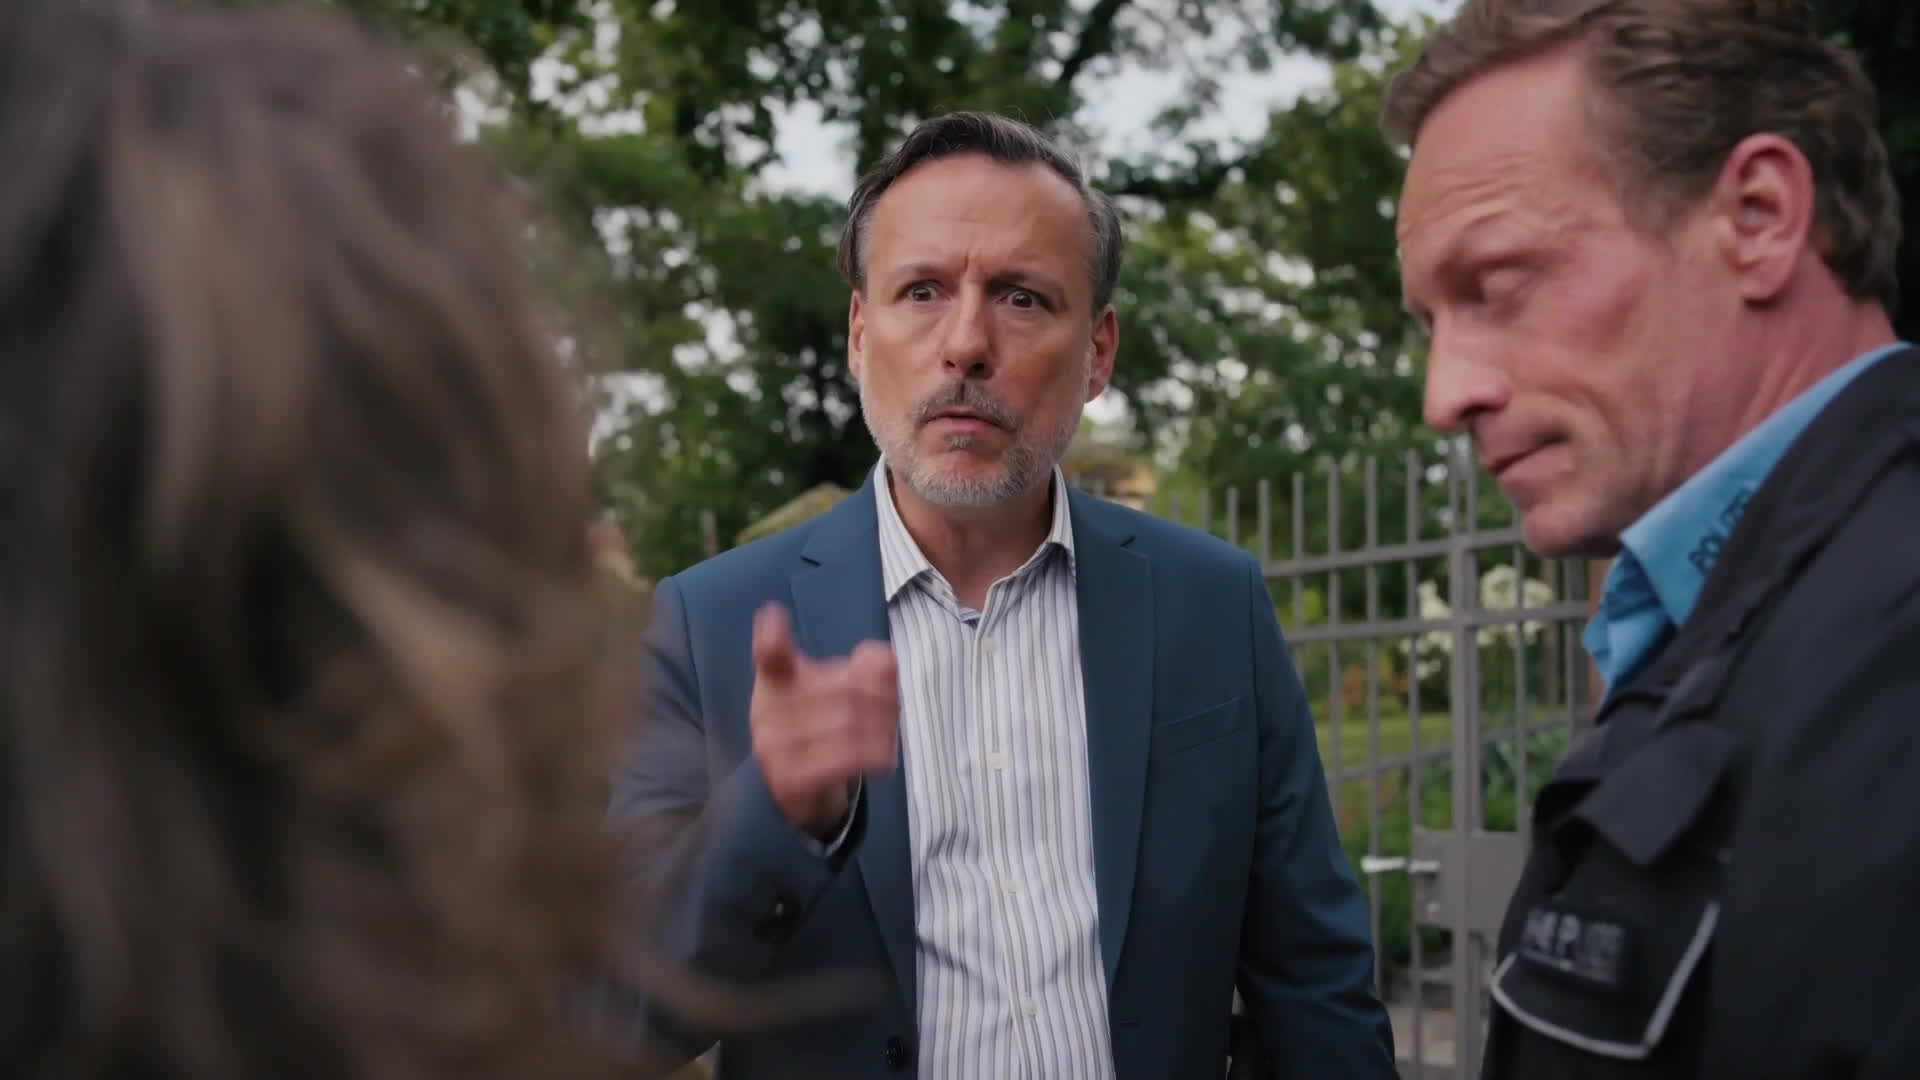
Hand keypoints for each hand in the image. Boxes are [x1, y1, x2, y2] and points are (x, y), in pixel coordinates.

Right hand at [749, 603, 898, 837]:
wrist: (800, 791)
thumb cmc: (820, 728)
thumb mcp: (837, 691)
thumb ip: (862, 670)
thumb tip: (884, 659)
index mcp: (777, 680)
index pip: (770, 654)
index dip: (772, 635)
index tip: (775, 614)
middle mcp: (768, 711)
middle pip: (842, 693)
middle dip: (880, 697)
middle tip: (895, 702)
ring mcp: (775, 747)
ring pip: (848, 727)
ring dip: (883, 728)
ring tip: (892, 730)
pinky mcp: (789, 779)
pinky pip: (843, 762)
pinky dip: (872, 755)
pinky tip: (885, 756)